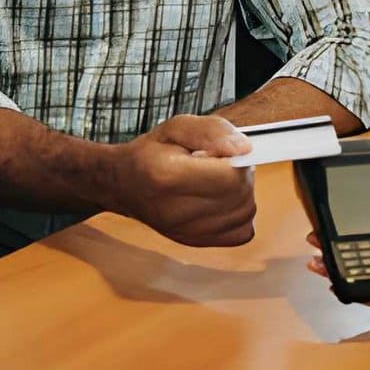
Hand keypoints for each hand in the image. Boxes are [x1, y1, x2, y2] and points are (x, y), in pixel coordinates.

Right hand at [111, 115, 256, 247]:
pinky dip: (240, 215)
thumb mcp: (176, 127)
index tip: (225, 152)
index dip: (237, 160)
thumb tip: (245, 149)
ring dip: (242, 194)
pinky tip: (223, 200)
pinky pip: (241, 233)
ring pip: (245, 215)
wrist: (124, 185)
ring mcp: (186, 232)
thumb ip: (212, 132)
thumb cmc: (150, 153)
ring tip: (220, 180)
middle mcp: (176, 210)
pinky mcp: (195, 242)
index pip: (230, 177)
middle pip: (240, 196)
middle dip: (241, 175)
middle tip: (223, 164)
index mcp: (168, 176)